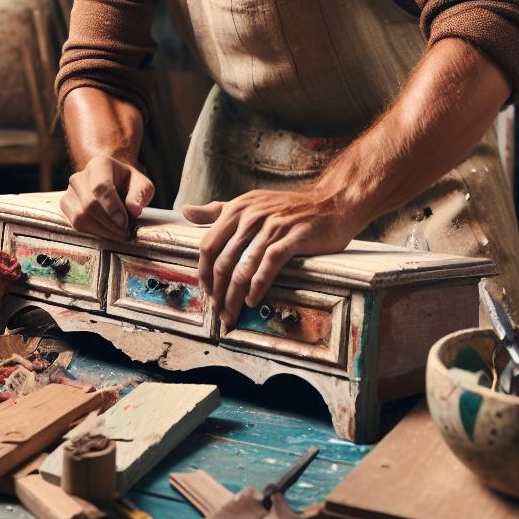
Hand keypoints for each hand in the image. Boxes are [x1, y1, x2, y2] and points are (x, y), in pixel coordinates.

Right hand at [60, 156, 153, 240]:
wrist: (113, 184)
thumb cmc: (128, 184)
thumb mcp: (142, 185)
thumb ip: (140, 194)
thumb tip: (134, 209)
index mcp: (100, 164)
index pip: (101, 186)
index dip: (112, 207)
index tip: (124, 222)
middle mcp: (80, 176)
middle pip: (90, 204)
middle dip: (109, 223)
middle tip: (124, 232)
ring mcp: (69, 191)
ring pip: (81, 216)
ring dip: (102, 230)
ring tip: (118, 234)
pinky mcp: (65, 205)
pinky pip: (76, 224)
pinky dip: (93, 232)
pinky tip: (107, 232)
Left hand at [182, 187, 363, 327]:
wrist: (333, 203)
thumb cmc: (290, 208)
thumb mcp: (251, 204)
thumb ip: (217, 210)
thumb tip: (186, 212)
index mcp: (238, 209)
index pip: (208, 245)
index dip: (204, 273)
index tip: (207, 293)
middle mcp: (251, 216)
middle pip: (223, 261)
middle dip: (218, 291)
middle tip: (218, 312)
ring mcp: (272, 226)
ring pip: (243, 267)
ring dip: (234, 296)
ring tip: (233, 314)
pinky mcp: (292, 237)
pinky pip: (268, 265)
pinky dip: (258, 286)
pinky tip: (253, 300)